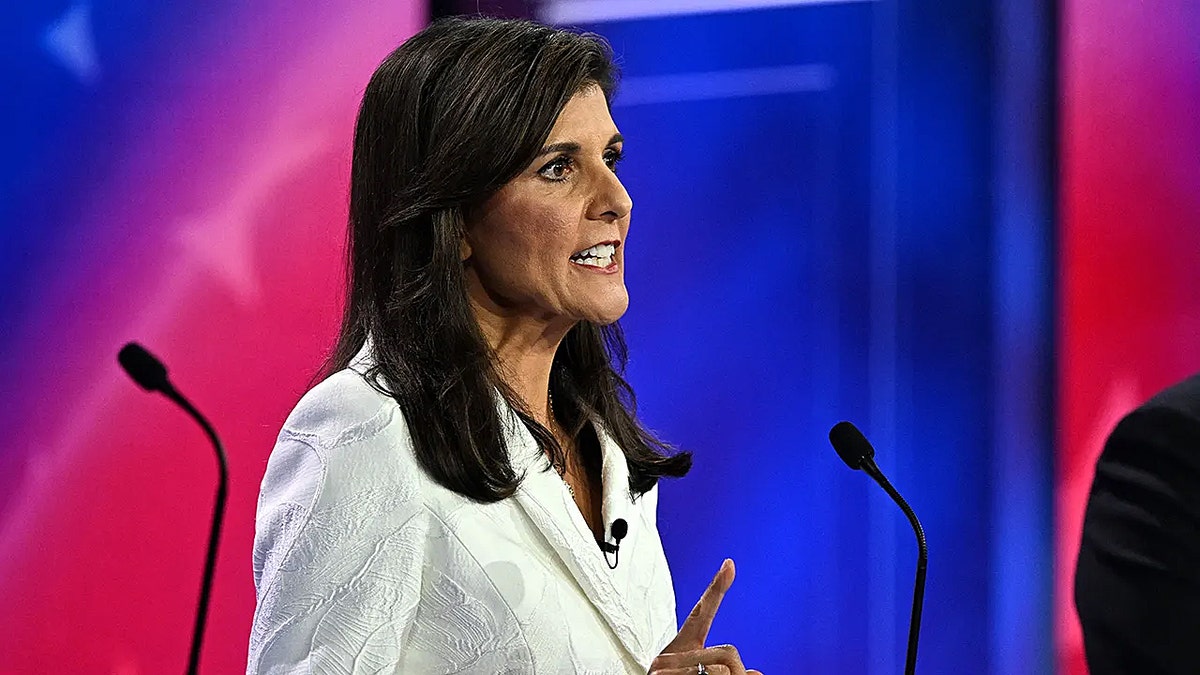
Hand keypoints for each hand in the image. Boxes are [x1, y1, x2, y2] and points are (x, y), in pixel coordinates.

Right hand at [649, 559, 761, 674]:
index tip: (729, 564)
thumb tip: (757, 672)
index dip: (716, 590)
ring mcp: (663, 667)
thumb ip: (727, 672)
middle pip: (727, 652)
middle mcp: (669, 655)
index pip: (701, 615)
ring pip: (722, 670)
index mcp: (680, 652)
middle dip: (734, 673)